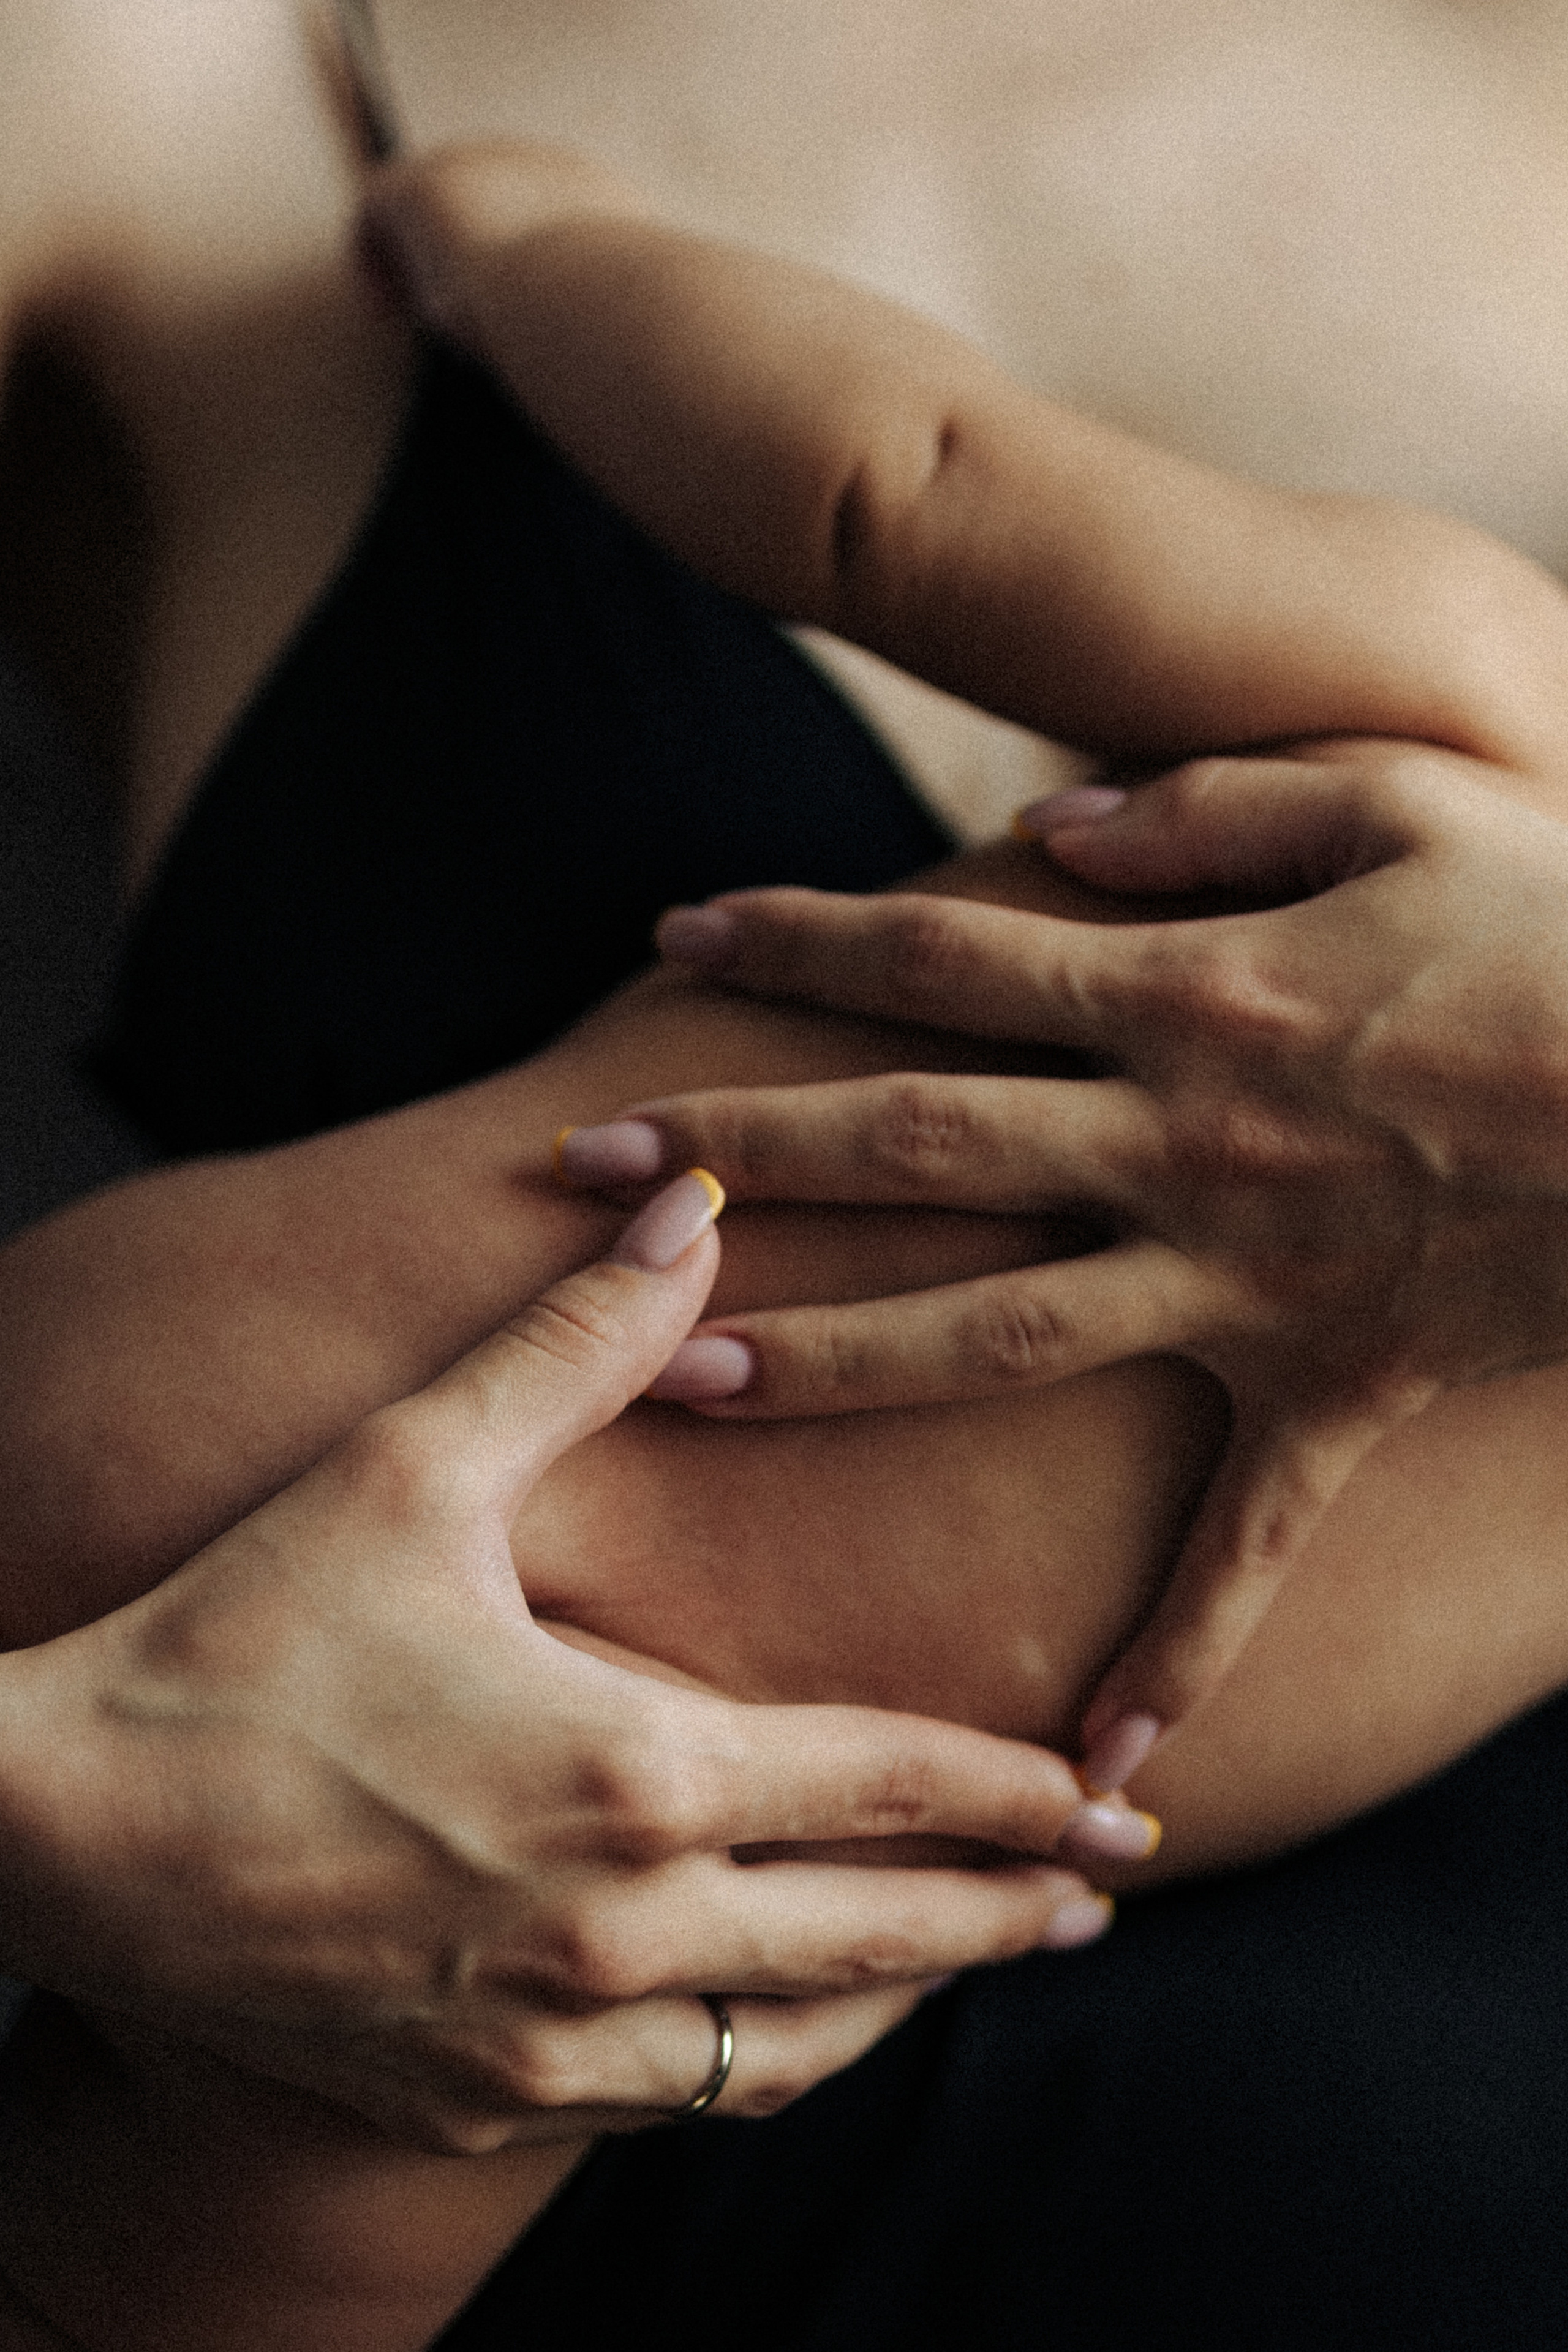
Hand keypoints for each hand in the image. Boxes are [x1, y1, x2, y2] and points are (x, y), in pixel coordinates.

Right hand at [0, 1173, 1106, 2152]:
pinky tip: (780, 2026)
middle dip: (1006, 1917)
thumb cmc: (232, 1639)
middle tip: (1096, 1899)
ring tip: (968, 1965)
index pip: (891, 1785)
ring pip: (791, 2052)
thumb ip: (574, 1341)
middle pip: (880, 1943)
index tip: (1113, 1801)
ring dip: (897, 2006)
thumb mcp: (409, 1468)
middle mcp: (616, 1931)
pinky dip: (758, 2060)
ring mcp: (548, 2041)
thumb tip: (688, 1204)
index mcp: (630, 1773)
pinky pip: (673, 2099)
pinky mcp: (477, 2105)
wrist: (54, 1830)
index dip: (1018, 1793)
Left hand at [559, 748, 1567, 1785]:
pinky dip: (1178, 1649)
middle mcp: (1180, 1144)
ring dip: (845, 1362)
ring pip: (1002, 1333)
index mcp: (1185, 995)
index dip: (794, 941)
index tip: (670, 941)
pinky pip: (1244, 1544)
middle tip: (580, 1167)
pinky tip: (1102, 1762)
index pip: (939, 960)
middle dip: (741, 1151)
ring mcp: (1244, 1279)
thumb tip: (1043, 823)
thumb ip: (1206, 803)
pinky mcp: (1331, 1388)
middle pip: (916, 1147)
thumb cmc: (1559, 917)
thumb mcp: (1395, 797)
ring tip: (696, 1381)